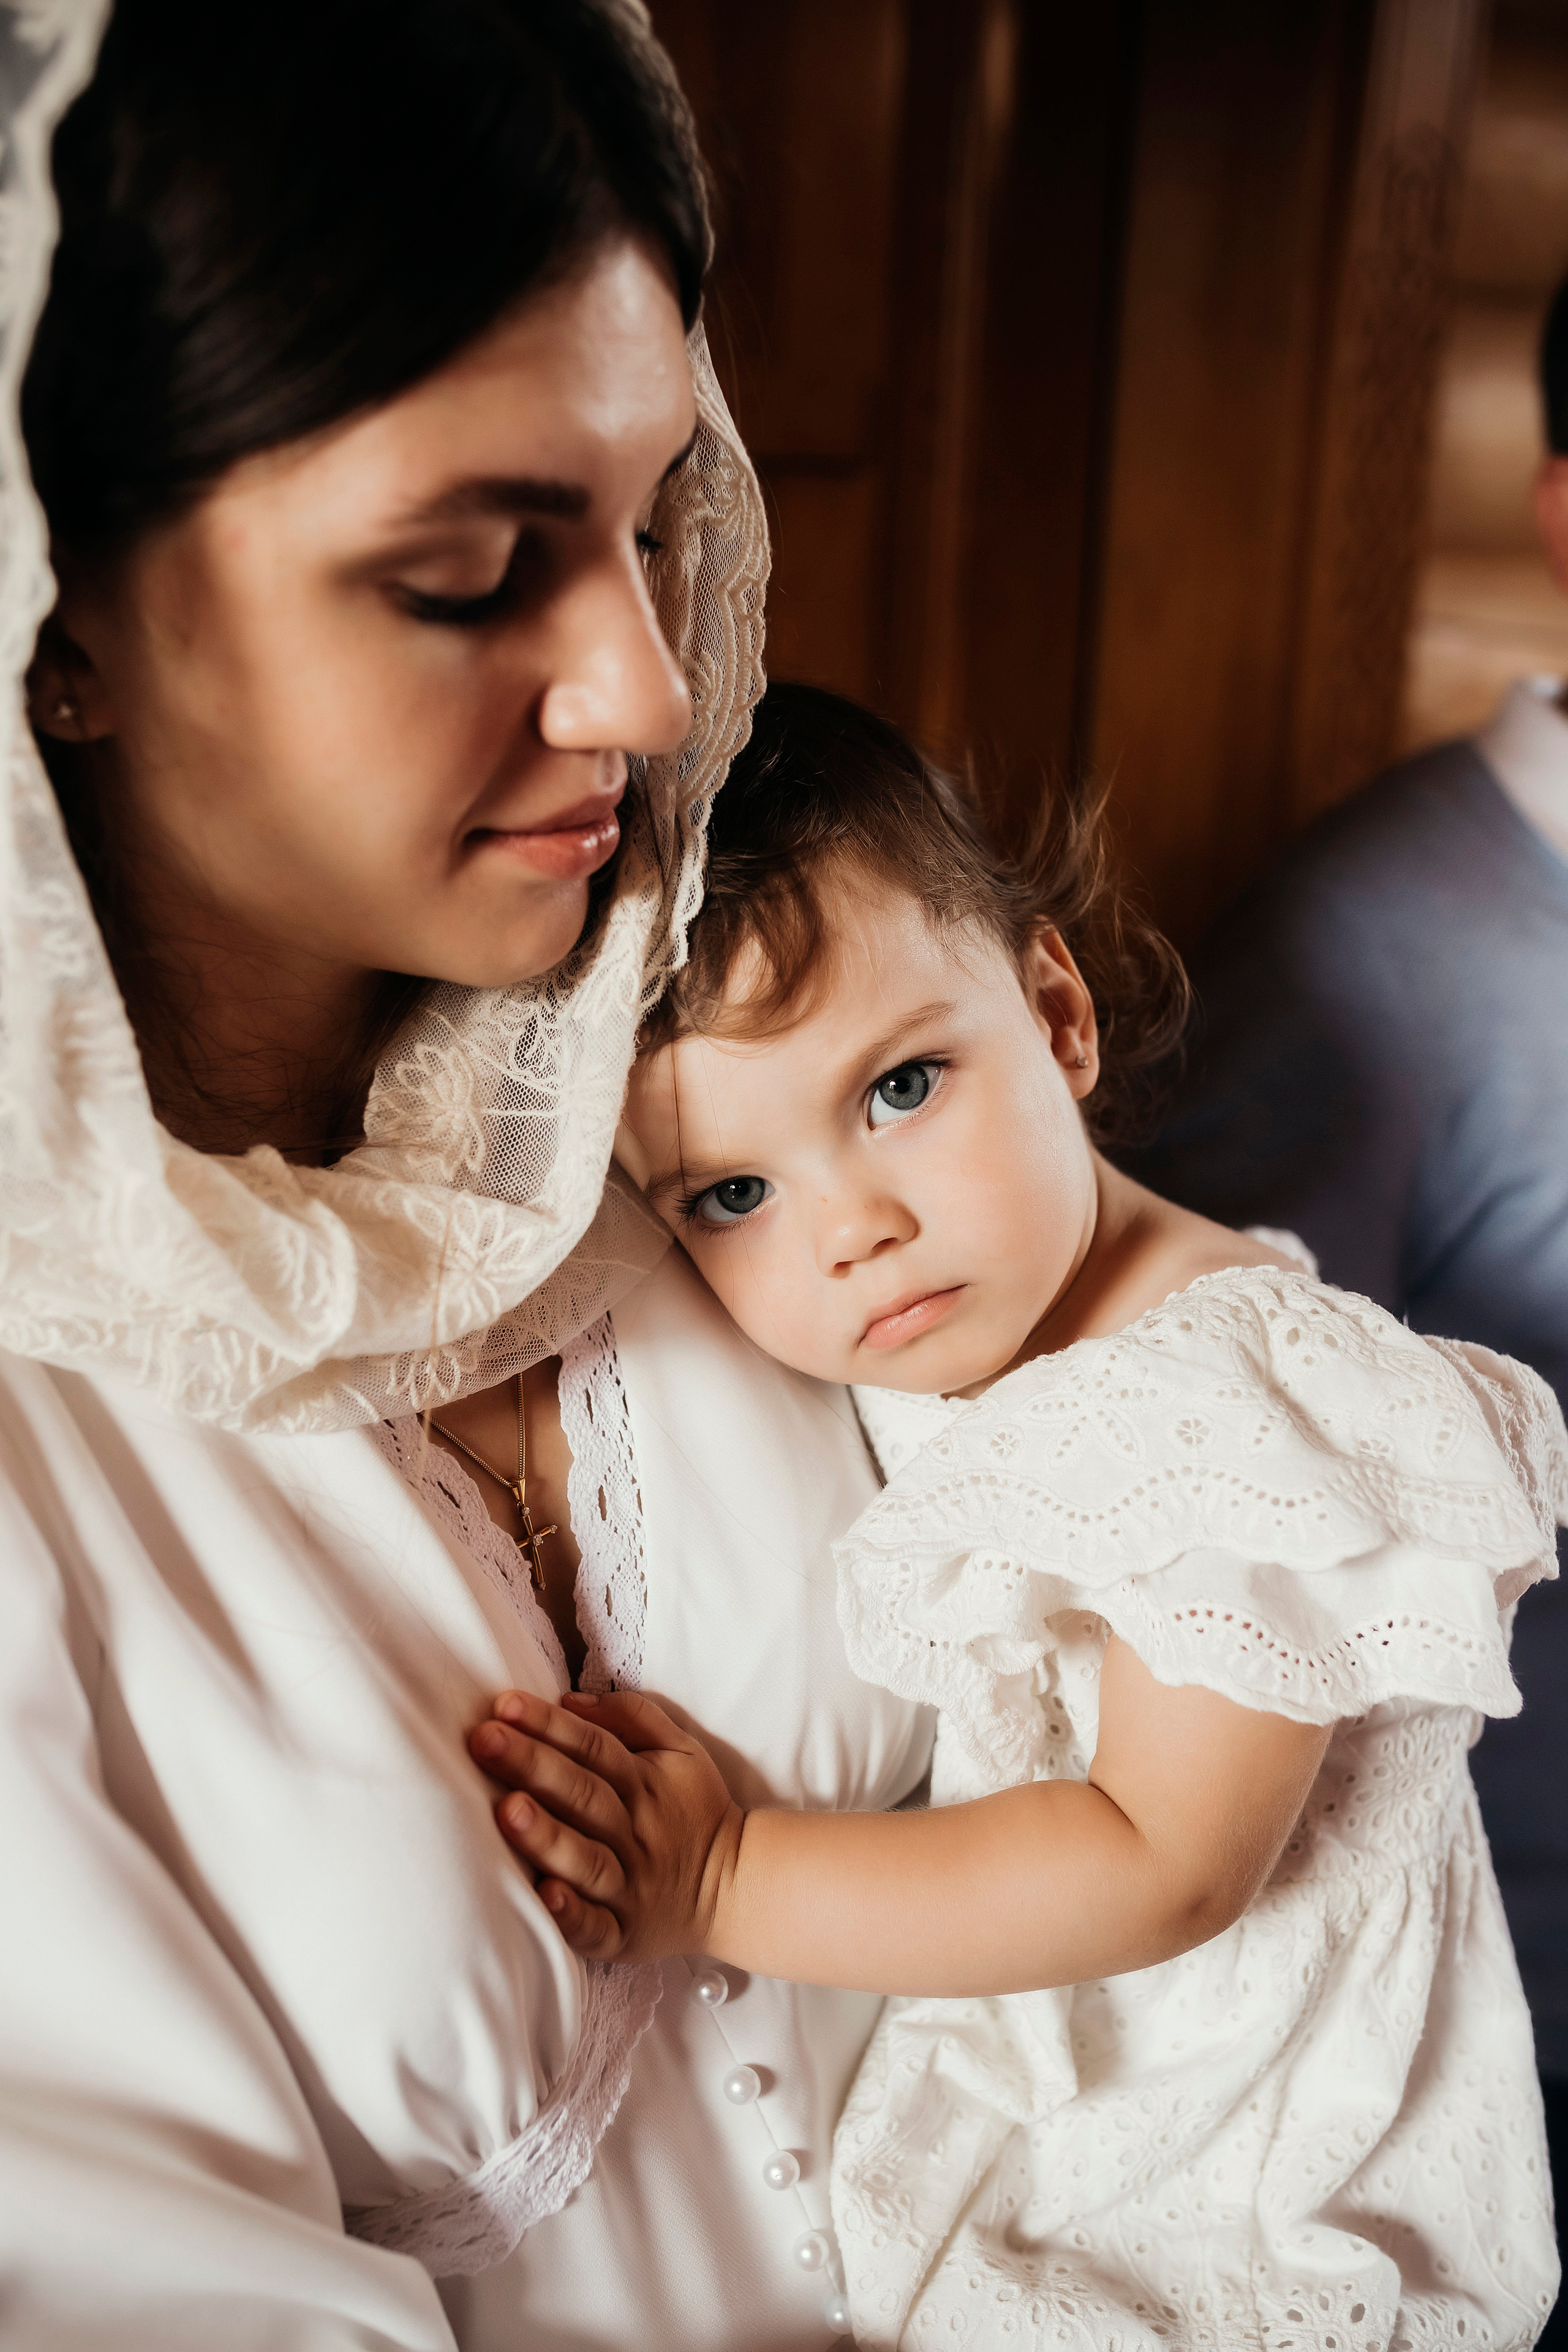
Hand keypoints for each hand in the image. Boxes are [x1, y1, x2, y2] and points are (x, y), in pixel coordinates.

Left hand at [469, 1688, 744, 1961]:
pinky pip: (597, 1928)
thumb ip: (632, 1718)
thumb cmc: (694, 1812)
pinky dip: (571, 1915)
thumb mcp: (681, 1751)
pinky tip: (544, 1897)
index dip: (549, 1724)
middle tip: (484, 1739)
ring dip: (546, 1836)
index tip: (504, 1704)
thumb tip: (569, 1700)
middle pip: (581, 1793)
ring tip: (507, 1810)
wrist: (738, 1888)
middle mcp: (635, 1832)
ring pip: (585, 1859)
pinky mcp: (623, 1934)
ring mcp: (629, 1885)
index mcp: (645, 1783)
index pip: (593, 1747)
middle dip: (531, 1764)